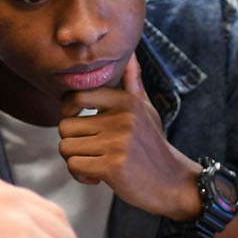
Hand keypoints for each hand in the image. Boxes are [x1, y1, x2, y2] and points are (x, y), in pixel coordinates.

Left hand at [57, 56, 200, 220]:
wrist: (172, 182)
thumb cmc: (152, 146)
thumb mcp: (146, 110)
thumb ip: (133, 82)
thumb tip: (130, 54)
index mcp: (126, 101)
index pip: (77, 96)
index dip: (68, 110)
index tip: (77, 122)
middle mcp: (122, 119)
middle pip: (65, 126)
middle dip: (73, 142)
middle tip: (91, 150)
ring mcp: (118, 143)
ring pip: (66, 148)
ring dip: (76, 160)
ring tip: (95, 163)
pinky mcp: (113, 166)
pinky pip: (74, 166)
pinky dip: (80, 175)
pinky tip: (97, 177)